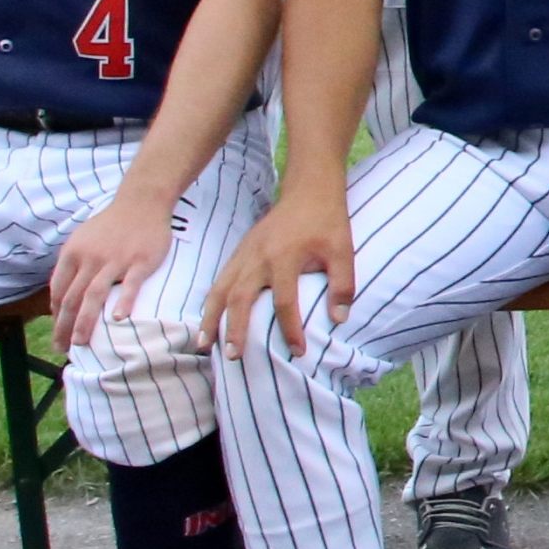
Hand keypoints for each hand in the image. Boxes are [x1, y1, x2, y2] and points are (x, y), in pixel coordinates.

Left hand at [49, 186, 180, 356]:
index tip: (57, 334)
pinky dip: (124, 301)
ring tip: (80, 342)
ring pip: (95, 294)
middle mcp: (90, 258)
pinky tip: (119, 319)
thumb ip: (72, 265)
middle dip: (64, 326)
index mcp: (73, 254)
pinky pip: (130, 284)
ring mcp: (115, 260)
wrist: (141, 202)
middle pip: (73, 298)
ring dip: (85, 321)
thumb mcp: (83, 239)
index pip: (58, 291)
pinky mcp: (140, 260)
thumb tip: (62, 295)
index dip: (56, 316)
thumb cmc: (112, 224)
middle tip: (63, 348)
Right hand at [205, 188, 353, 358]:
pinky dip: (211, 301)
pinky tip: (208, 320)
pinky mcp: (239, 251)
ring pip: (220, 290)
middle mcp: (258, 257)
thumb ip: (343, 285)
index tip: (298, 352)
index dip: (291, 329)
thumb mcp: (344, 251)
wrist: (309, 191)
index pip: (284, 302)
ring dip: (211, 318)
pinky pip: (219, 280)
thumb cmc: (328, 223)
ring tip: (205, 345)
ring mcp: (244, 254)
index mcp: (284, 257)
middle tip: (234, 356)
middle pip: (240, 298)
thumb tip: (339, 320)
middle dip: (235, 329)